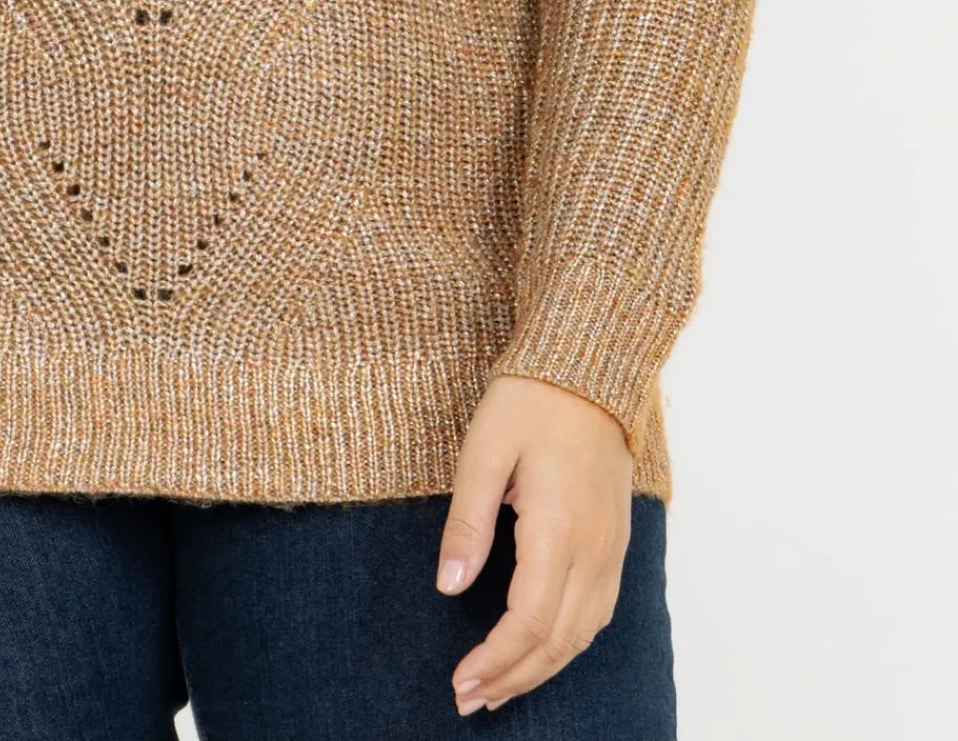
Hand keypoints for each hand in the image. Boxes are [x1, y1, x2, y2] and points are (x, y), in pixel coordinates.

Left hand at [435, 373, 633, 715]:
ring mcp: (612, 547)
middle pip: (557, 642)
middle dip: (512, 679)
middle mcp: (593, 549)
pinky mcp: (616, 540)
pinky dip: (568, 643)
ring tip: (498, 688)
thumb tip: (448, 587)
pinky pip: (599, 612)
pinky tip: (543, 650)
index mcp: (559, 529)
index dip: (495, 661)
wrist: (589, 367)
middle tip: (469, 699)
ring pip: (582, 634)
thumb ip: (466, 522)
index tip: (460, 681)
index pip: (529, 623)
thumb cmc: (530, 402)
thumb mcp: (482, 451)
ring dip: (540, 669)